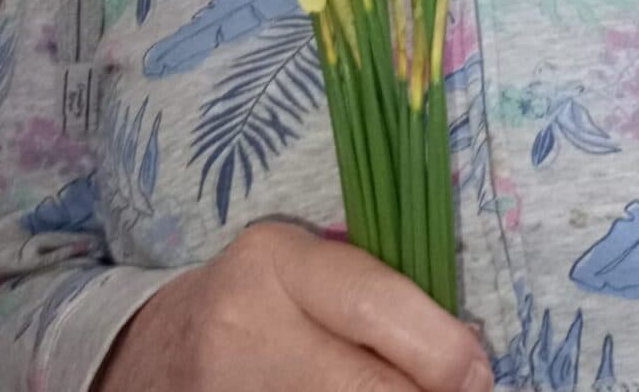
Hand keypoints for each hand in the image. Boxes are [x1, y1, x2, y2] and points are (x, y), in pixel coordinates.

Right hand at [92, 221, 491, 391]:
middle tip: (462, 391)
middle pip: (366, 387)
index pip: (375, 307)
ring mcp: (232, 391)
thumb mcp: (306, 269)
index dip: (440, 349)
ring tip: (410, 390)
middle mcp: (244, 327)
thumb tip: (466, 353)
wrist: (159, 350)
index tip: (478, 369)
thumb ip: (374, 292)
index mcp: (275, 260)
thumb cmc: (260, 298)